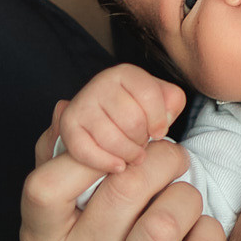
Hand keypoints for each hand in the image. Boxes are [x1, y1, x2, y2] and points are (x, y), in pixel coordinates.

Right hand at [21, 104, 221, 240]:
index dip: (88, 154)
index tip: (122, 151)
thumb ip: (60, 158)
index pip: (45, 186)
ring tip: (184, 200)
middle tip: (172, 158)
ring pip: (165, 222)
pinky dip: (209, 231)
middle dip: (160, 159)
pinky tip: (200, 234)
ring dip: (186, 196)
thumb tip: (65, 107)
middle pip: (122, 190)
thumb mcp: (64, 218)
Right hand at [57, 64, 186, 178]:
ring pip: (111, 138)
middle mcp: (100, 83)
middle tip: (142, 145)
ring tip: (133, 156)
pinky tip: (118, 166)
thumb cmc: (139, 112)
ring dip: (127, 154)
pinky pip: (86, 150)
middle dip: (142, 139)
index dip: (159, 120)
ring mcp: (81, 103)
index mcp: (126, 73)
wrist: (105, 120)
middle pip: (132, 120)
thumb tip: (163, 118)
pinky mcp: (68, 125)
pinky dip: (105, 163)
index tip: (159, 132)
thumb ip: (172, 103)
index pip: (149, 94)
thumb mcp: (163, 101)